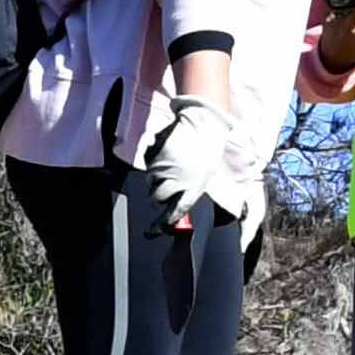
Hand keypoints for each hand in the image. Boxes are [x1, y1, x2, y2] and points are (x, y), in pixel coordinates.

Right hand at [137, 96, 249, 227]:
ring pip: (150, 183)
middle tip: (162, 189)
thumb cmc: (206, 150)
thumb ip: (188, 192)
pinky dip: (152, 163)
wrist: (203, 124)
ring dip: (154, 179)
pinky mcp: (156, 156)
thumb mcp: (203, 176)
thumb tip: (173, 206)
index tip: (153, 230)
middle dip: (157, 196)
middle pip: (157, 198)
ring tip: (167, 168)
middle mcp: (177, 181)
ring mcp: (165, 168)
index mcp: (193, 188)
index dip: (162, 223)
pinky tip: (164, 156)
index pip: (175, 212)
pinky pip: (148, 166)